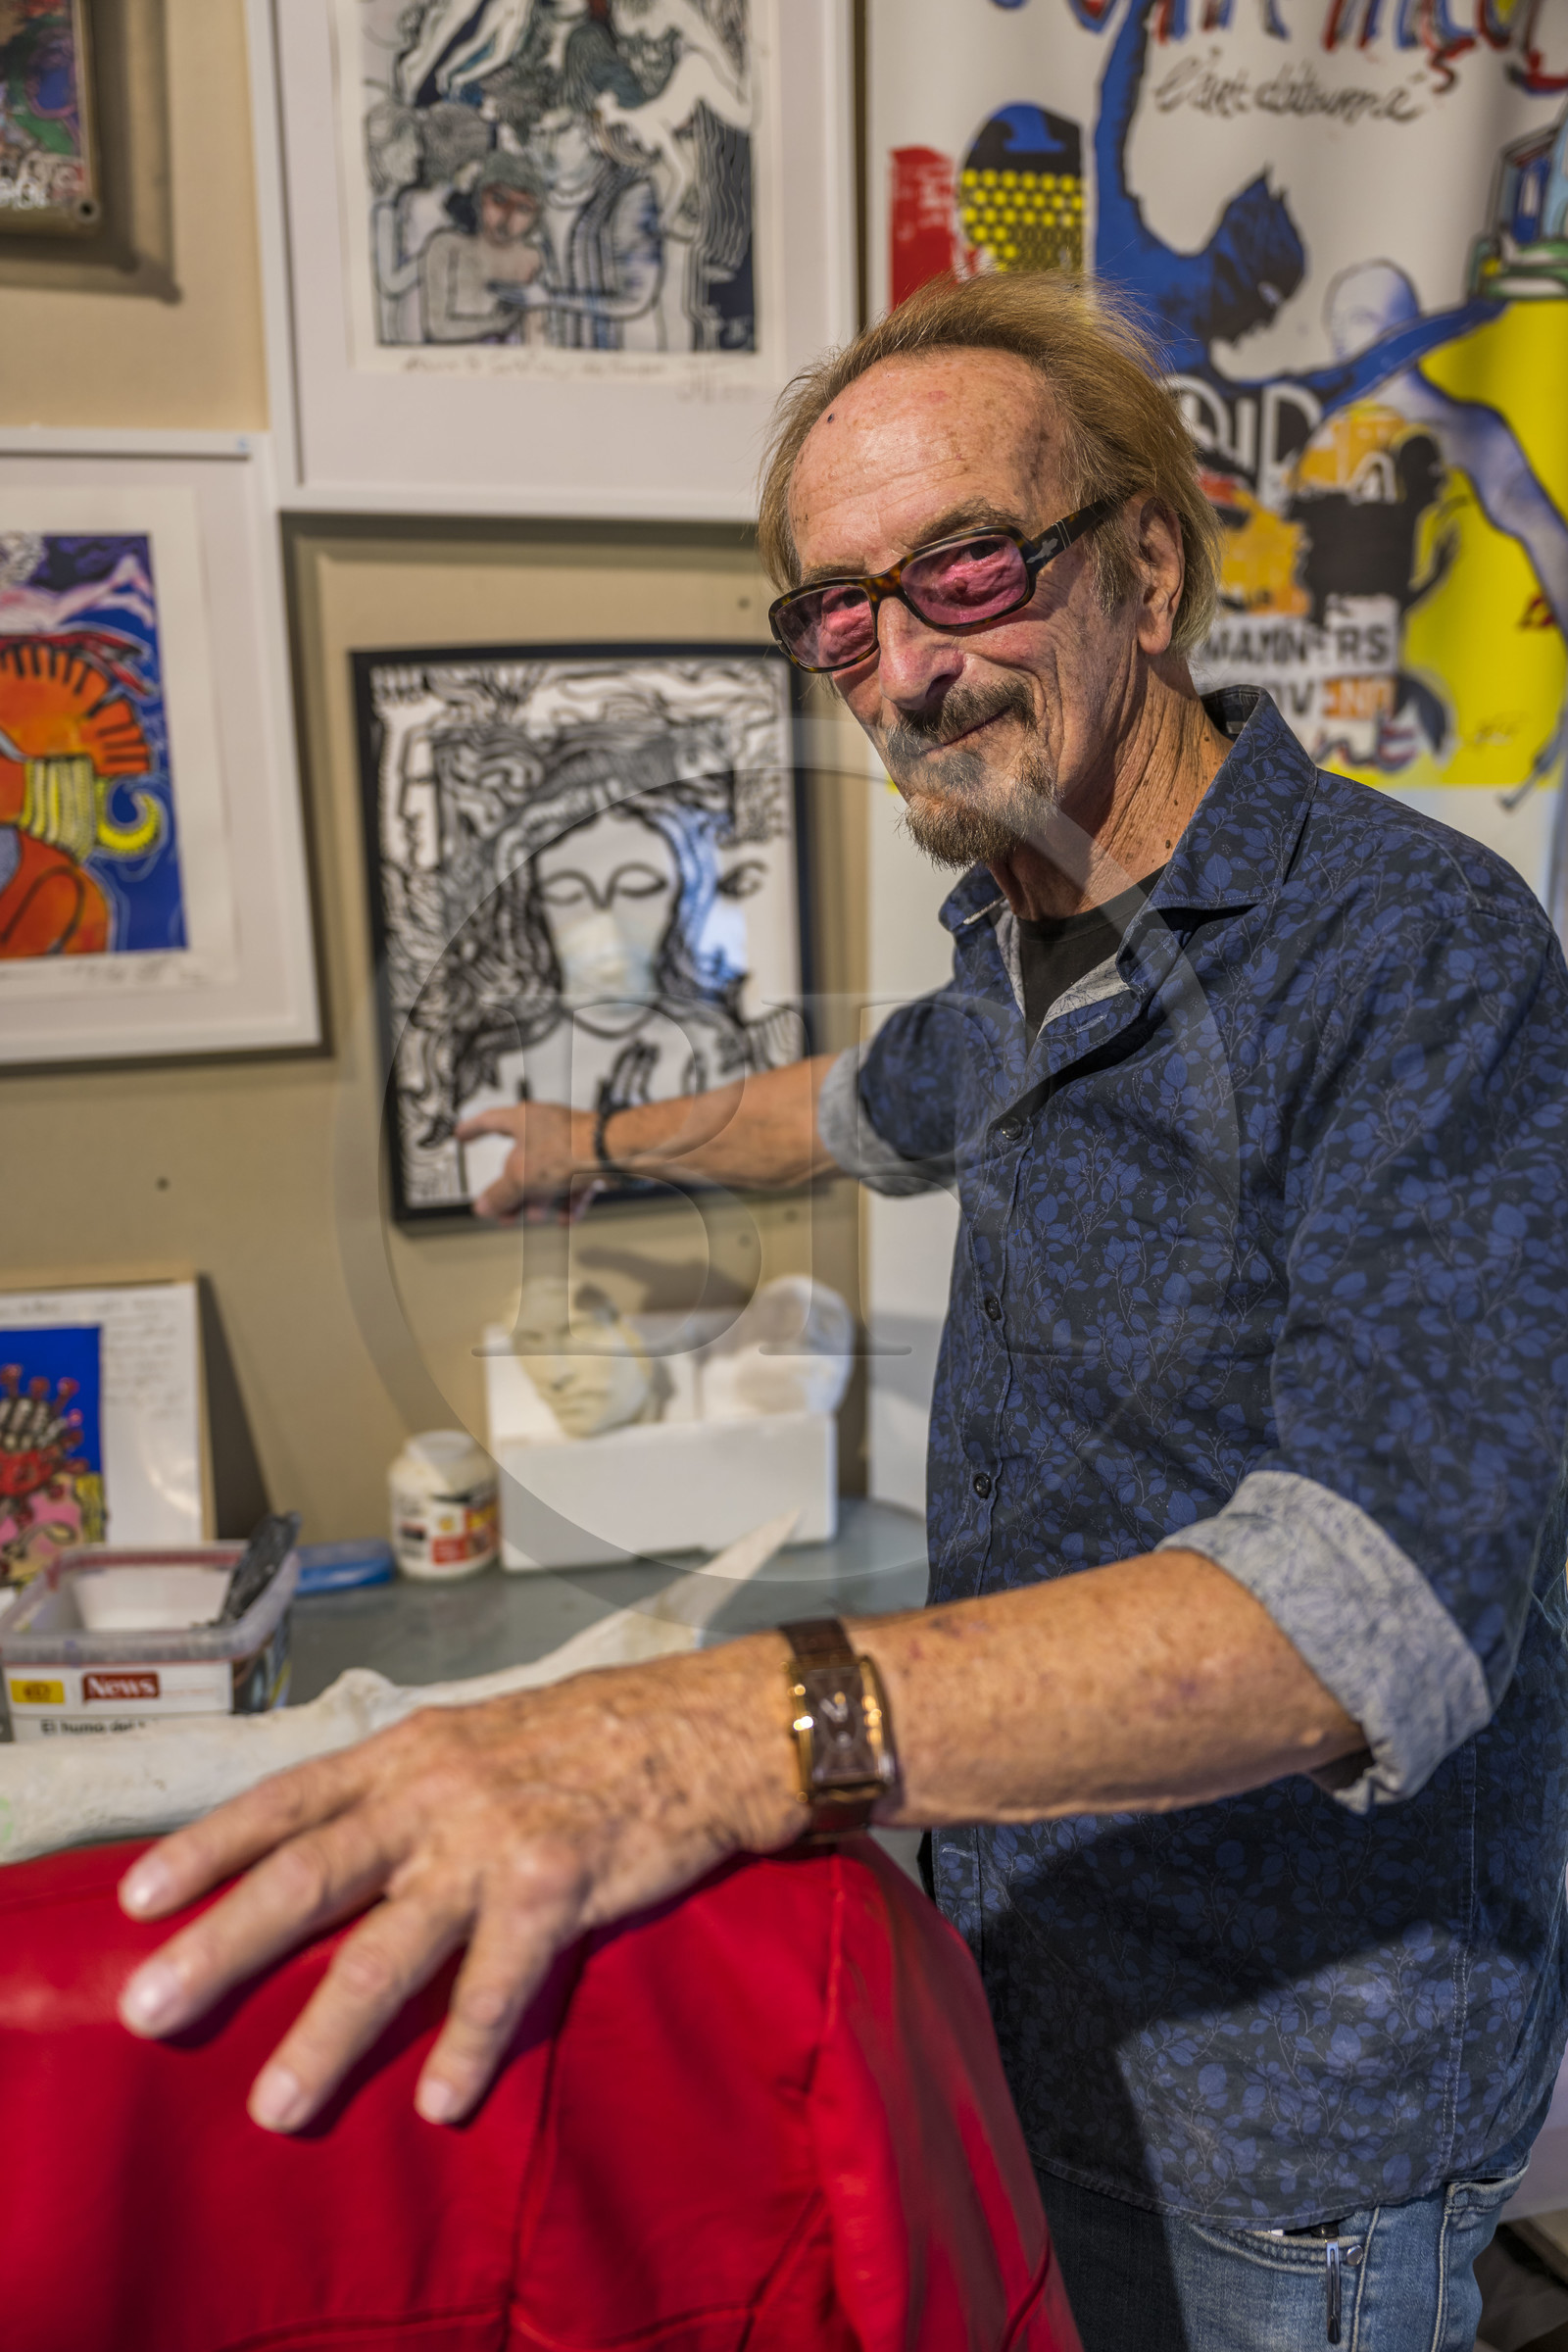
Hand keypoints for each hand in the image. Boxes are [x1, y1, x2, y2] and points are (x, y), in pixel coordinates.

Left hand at [116, 1642, 799, 2131]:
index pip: (285, 1799)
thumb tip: (333, 1846)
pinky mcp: (554, 1885)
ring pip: (387, 1949)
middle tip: (152, 2007)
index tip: (136, 1898)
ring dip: (325, 2033)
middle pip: (307, 1875)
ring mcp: (492, 1839)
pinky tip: (439, 2102)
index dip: (206, 1847)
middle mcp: (435, 1791)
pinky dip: (464, 2048)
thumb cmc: (589, 1737)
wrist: (702, 1727)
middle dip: (221, 1944)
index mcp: (408, 1751)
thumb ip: (407, 1788)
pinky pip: (496, 1983)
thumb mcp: (478, 1736)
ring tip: (278, 2104)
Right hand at [455, 1101, 585, 1220]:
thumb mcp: (520, 1177)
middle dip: (512, 1190)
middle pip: (520, 1160)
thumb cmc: (566, 1149)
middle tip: (502, 1210)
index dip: (472, 1129)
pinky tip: (564, 1218)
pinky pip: (573, 1182)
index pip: (489, 1120)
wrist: (611, 1153)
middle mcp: (546, 1127)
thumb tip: (482, 1206)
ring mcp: (570, 1142)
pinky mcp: (590, 1157)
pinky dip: (566, 1201)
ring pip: (547, 1174)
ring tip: (533, 1218)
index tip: (462, 1136)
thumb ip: (499, 1194)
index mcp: (523, 1119)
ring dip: (539, 1199)